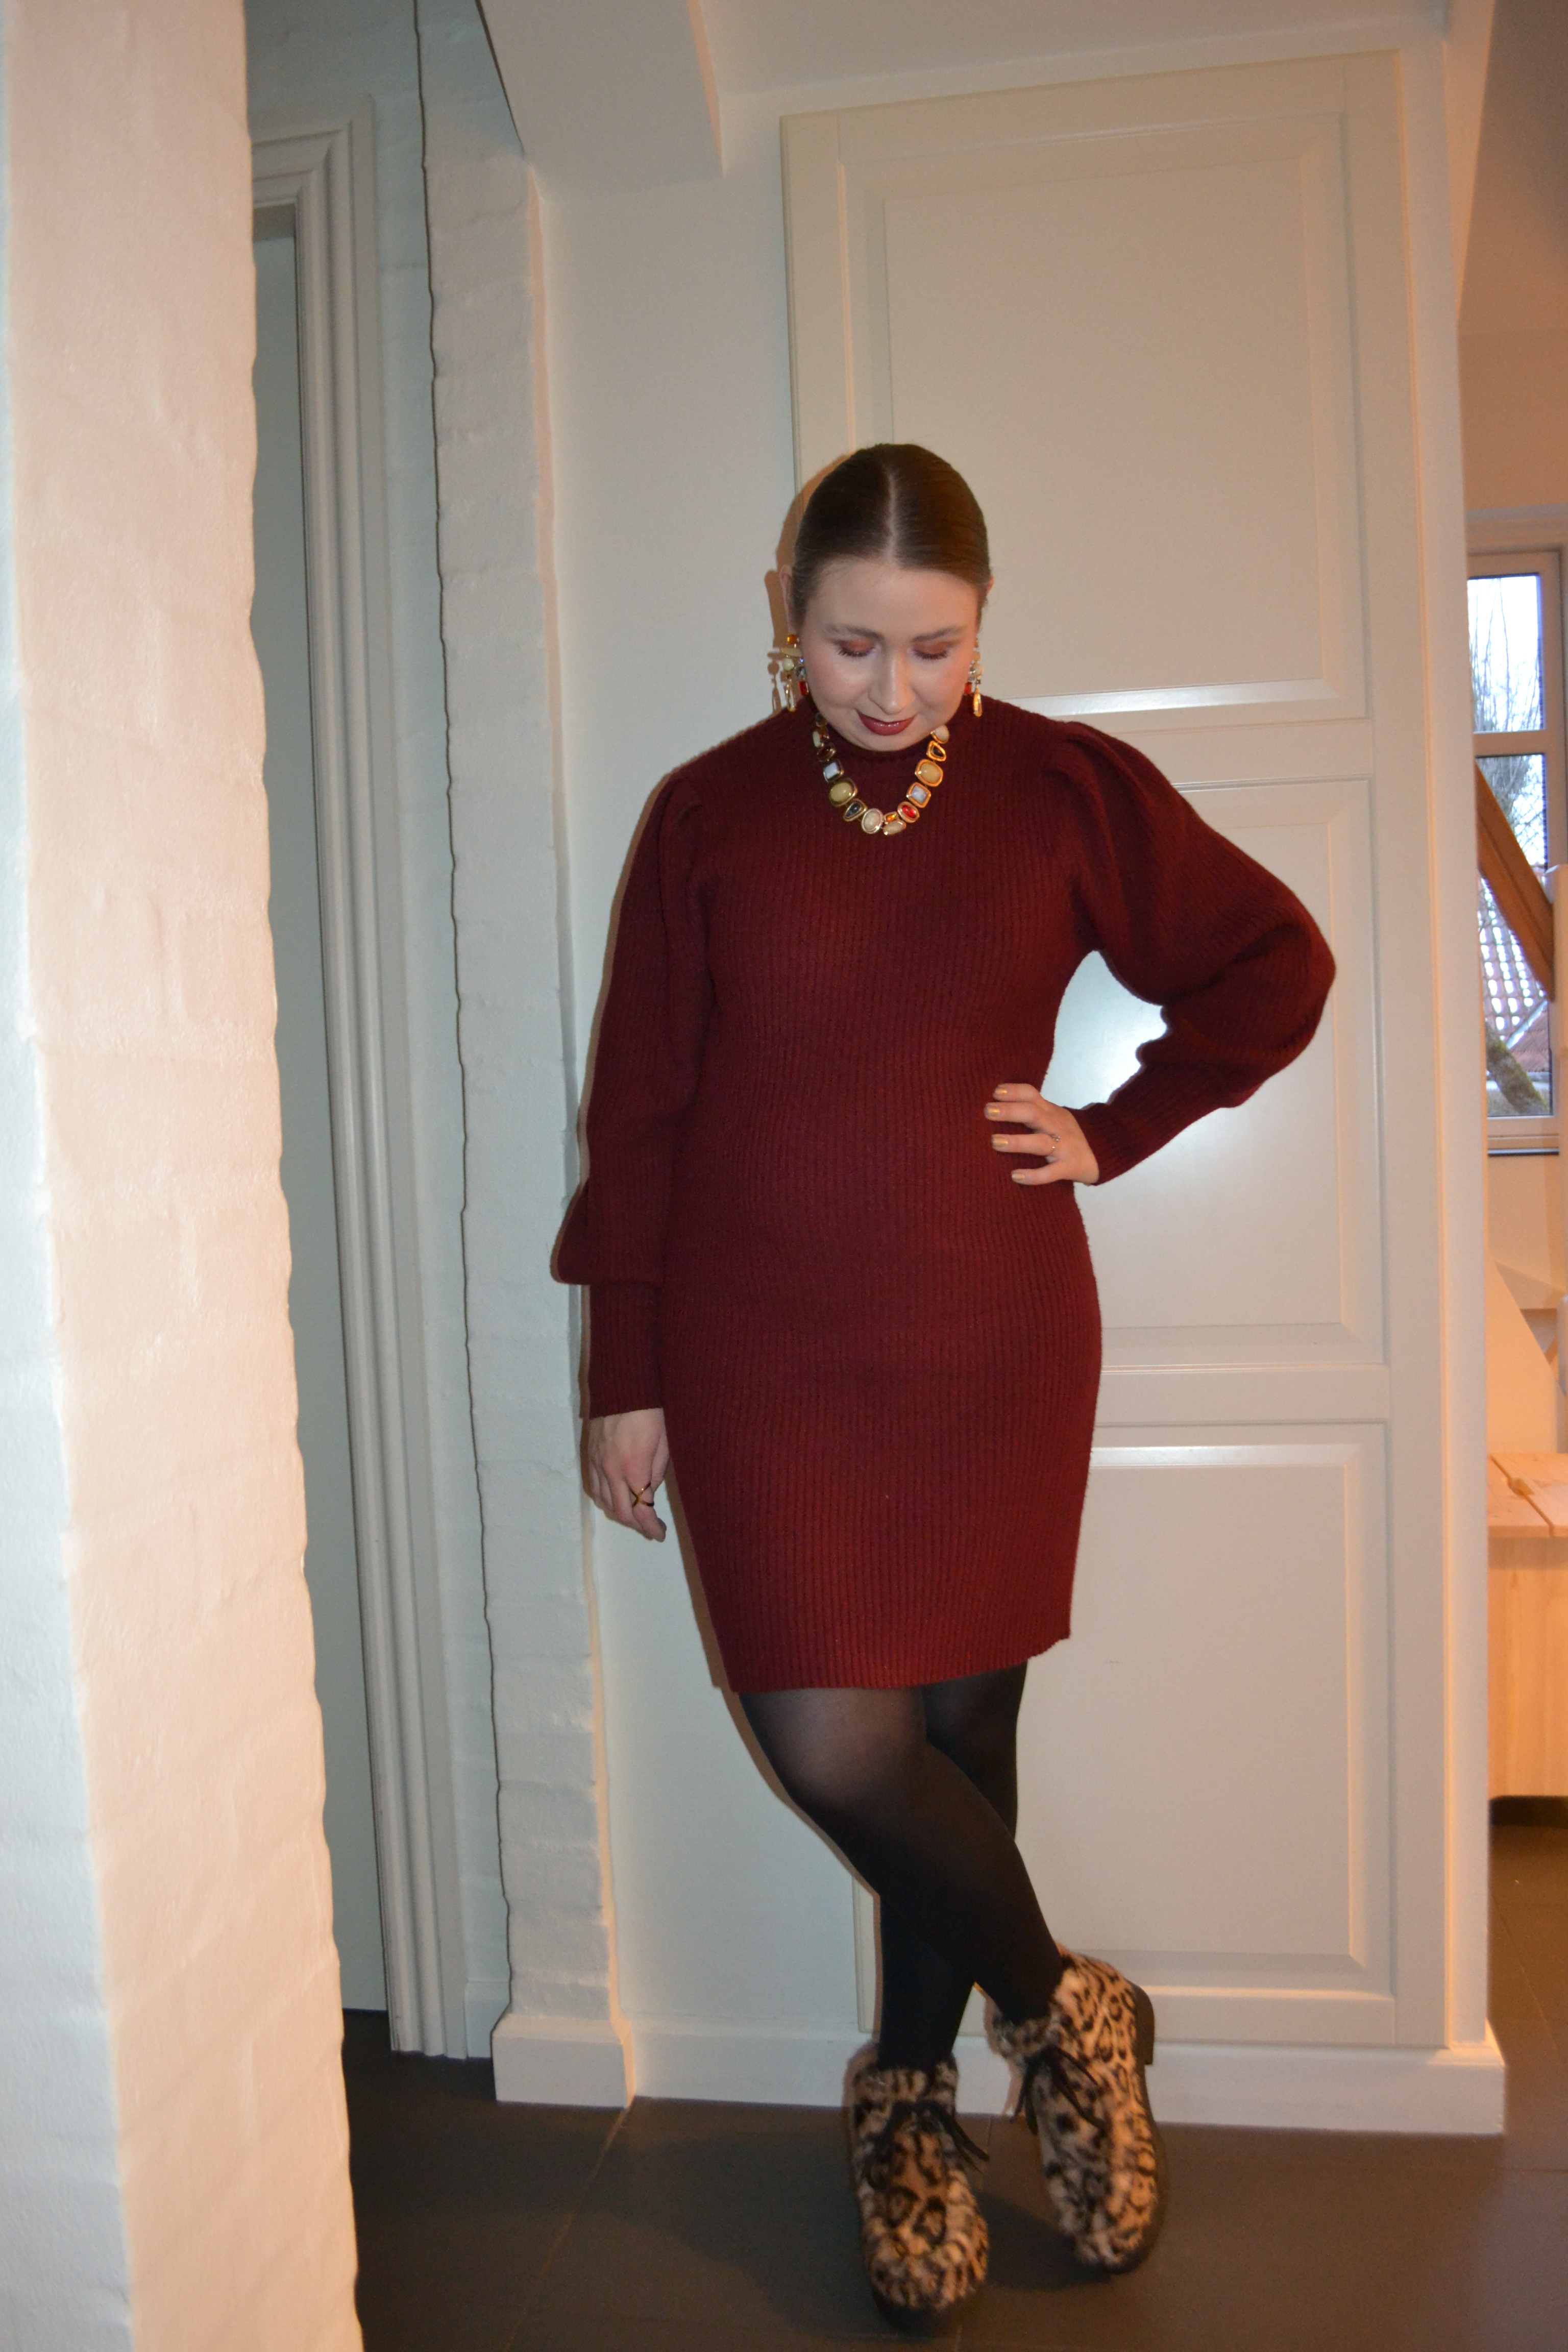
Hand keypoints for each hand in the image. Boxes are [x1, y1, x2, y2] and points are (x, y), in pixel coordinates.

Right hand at [586, 1408, 669, 1540]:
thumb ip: (657, 1472)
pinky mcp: (590, 1456)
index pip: (641, 1509)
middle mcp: (611, 1470)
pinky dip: (604, 1499)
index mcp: (634, 1468)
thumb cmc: (650, 1412)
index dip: (651, 1527)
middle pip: (621, 1512)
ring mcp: (597, 1463)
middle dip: (637, 1525)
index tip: (659, 1535)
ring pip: (604, 1502)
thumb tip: (649, 1491)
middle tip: (650, 1527)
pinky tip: (614, 1499)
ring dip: (620, 1514)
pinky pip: (594, 1488)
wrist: (622, 1386)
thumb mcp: (664, 1443)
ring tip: (635, 1515)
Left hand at [984, 1084, 1099, 1185]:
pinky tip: (1015, 1176)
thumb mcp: (1051, 1117)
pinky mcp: (1068, 1168)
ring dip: (1017, 1141)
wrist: (1099, 1154)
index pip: (1032, 1095)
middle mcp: (1056, 1126)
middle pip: (1034, 1114)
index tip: (994, 1092)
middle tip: (987, 1111)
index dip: (1014, 1091)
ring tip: (995, 1142)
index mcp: (1049, 1112)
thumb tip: (994, 1106)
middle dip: (1010, 1111)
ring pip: (1040, 1143)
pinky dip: (1033, 1175)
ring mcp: (1063, 1147)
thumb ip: (1031, 1110)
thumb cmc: (1064, 1135)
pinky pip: (1050, 1173)